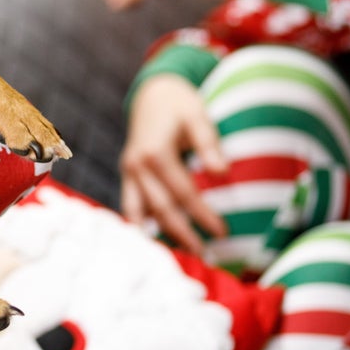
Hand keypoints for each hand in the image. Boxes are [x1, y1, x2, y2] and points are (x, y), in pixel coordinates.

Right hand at [120, 74, 227, 252]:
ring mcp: (128, 171)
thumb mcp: (197, 116)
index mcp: (154, 153)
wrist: (152, 94)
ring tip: (177, 254)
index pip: (183, 193)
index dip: (202, 215)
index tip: (222, 232)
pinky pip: (130, 204)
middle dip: (182, 233)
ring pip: (140, 211)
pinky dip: (139, 223)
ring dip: (159, 234)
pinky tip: (151, 240)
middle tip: (203, 255)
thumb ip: (208, 144)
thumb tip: (222, 172)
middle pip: (161, 208)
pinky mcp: (126, 174)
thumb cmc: (179, 104)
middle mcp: (136, 166)